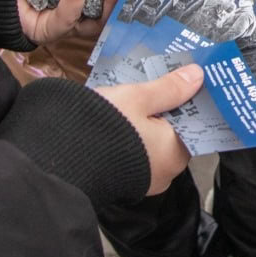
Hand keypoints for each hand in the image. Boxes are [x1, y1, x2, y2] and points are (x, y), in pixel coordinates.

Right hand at [95, 65, 204, 194]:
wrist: (57, 160)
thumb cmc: (103, 128)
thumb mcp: (138, 98)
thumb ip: (169, 88)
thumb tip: (197, 76)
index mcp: (176, 154)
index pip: (195, 124)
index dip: (190, 101)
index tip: (183, 82)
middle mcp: (164, 172)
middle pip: (173, 133)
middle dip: (166, 109)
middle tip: (158, 83)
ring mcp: (143, 179)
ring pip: (152, 141)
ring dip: (146, 121)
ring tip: (137, 96)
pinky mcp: (121, 180)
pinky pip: (135, 151)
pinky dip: (132, 134)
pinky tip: (120, 116)